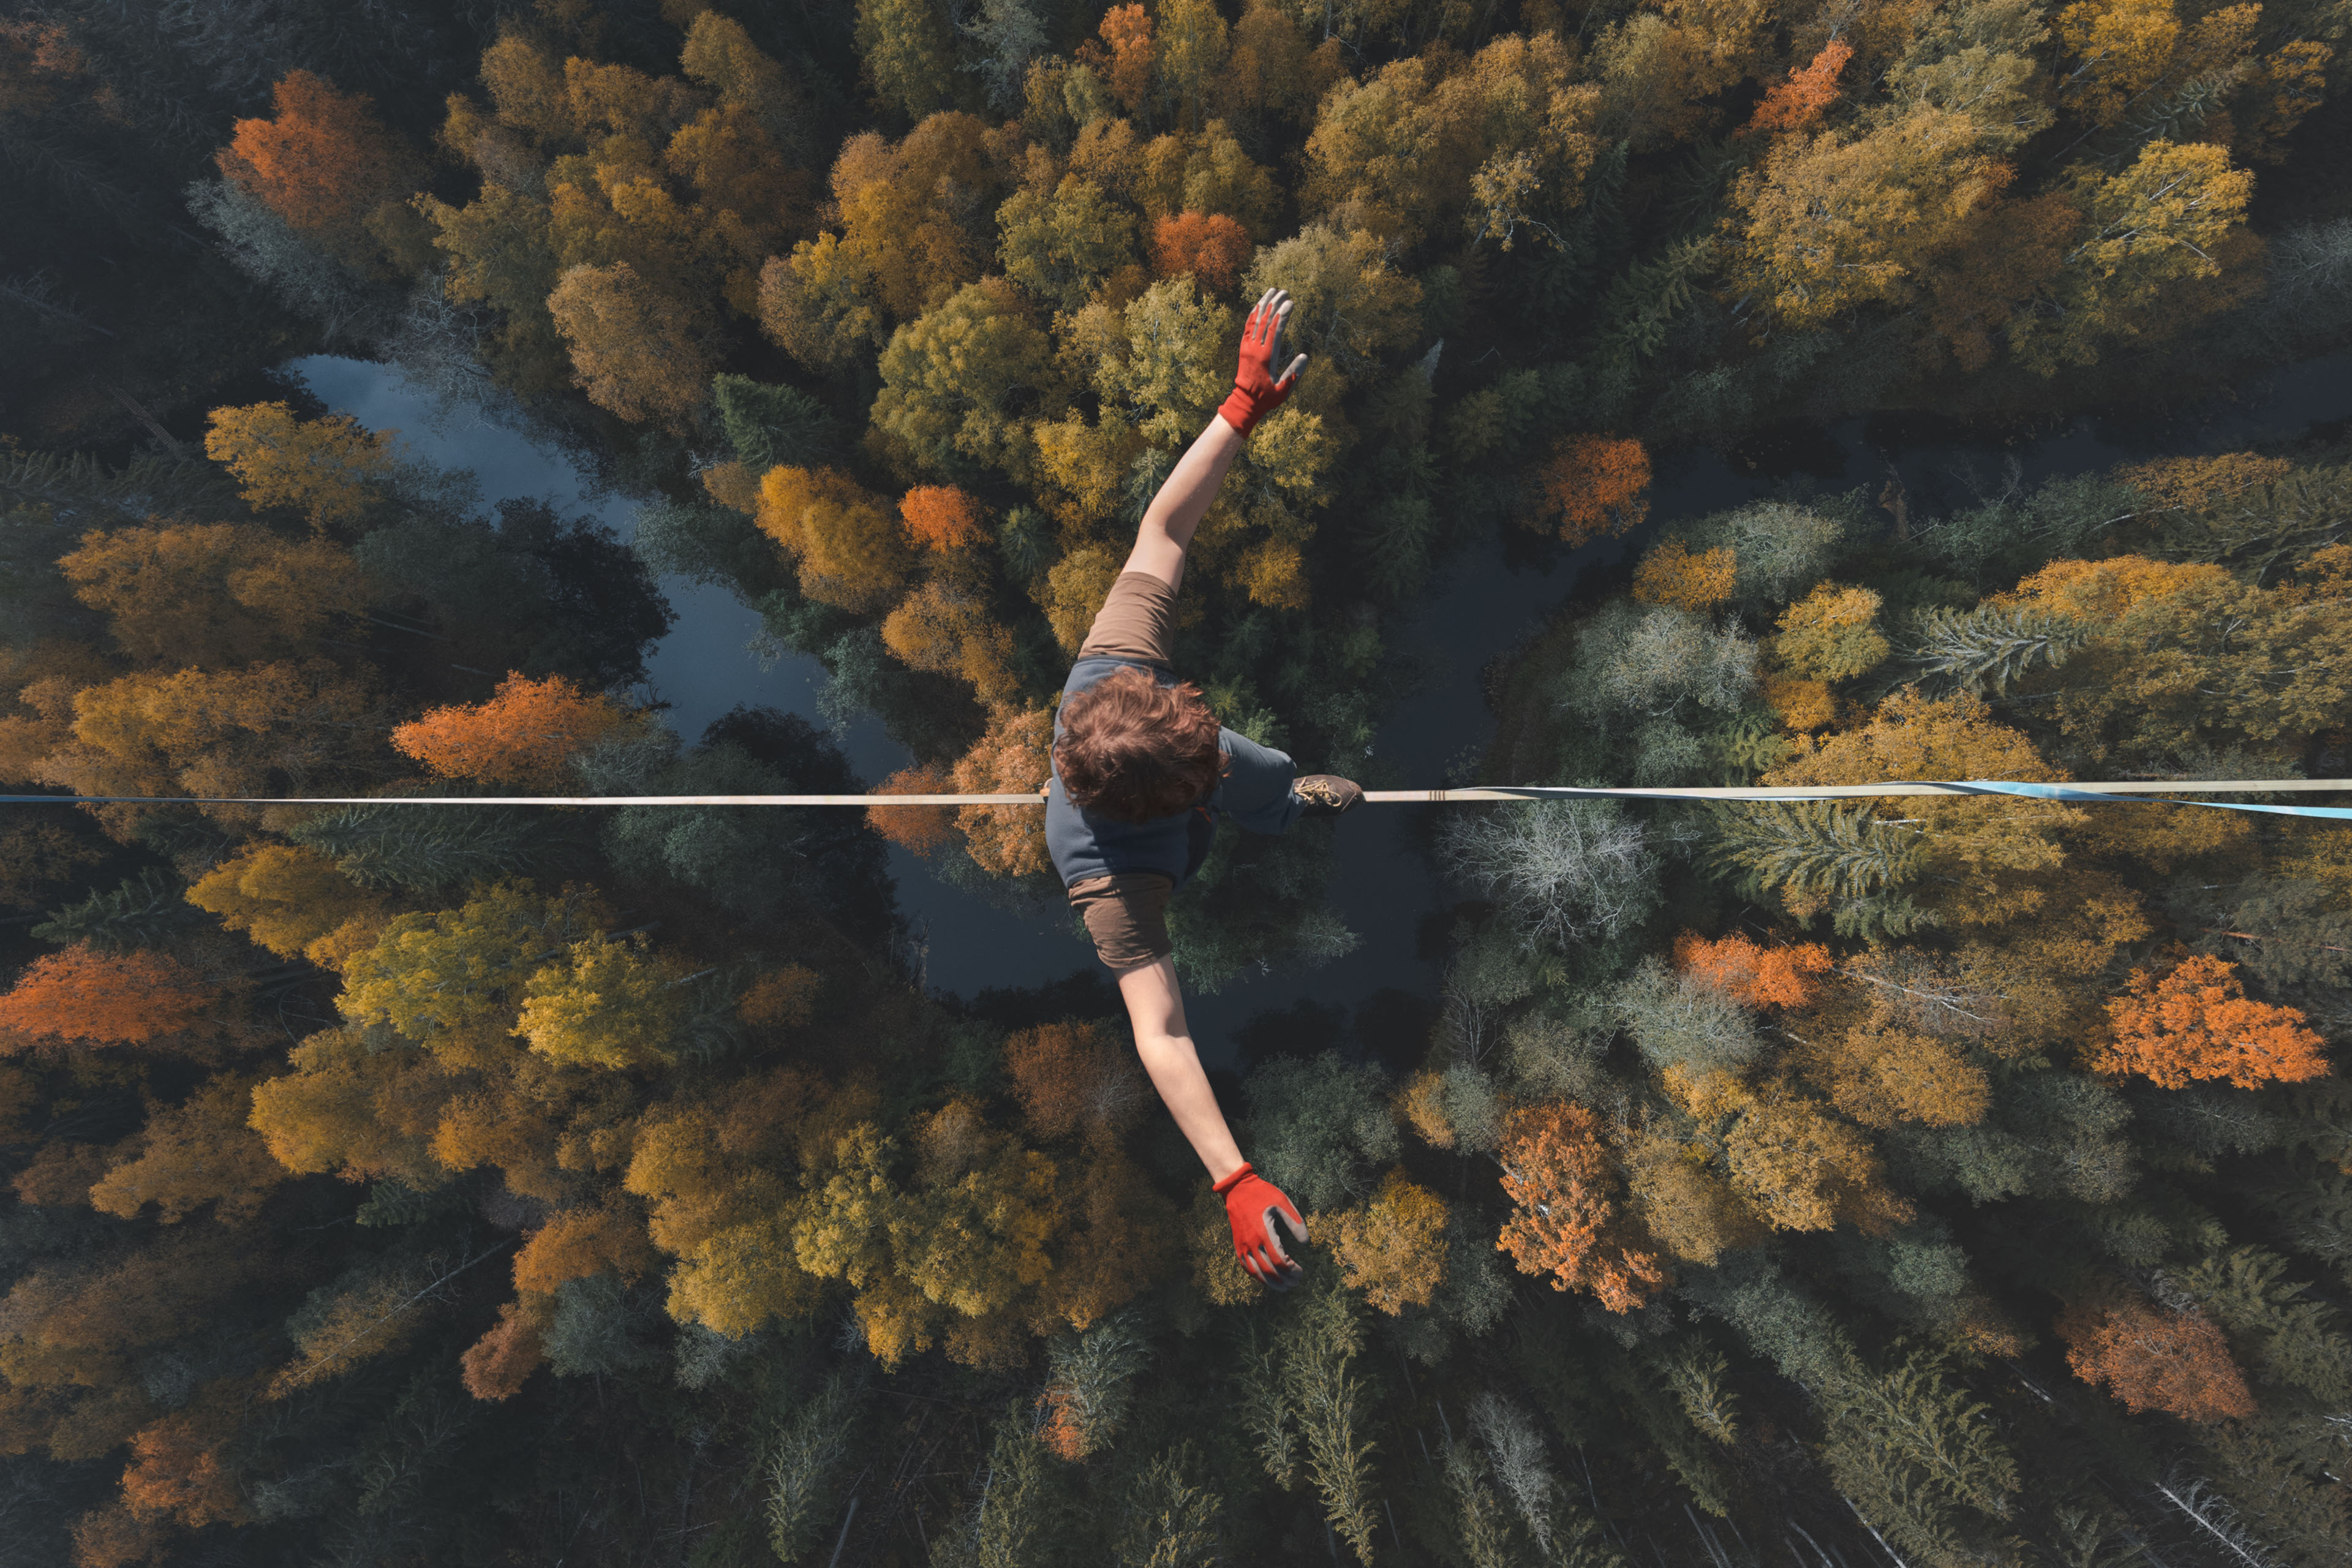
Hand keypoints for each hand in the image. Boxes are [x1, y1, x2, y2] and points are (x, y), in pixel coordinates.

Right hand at [1214, 1162, 1306, 1288]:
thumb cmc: (1262, 1193)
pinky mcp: (1237, 1245)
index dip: (1291, 1270)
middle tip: (1295, 1283)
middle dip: (1284, 1280)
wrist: (1237, 1188)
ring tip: (1283, 1287)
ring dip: (1270, 1282)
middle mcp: (1251, 1242)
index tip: (1300, 1271)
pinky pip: (1246, 1266)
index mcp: (1264, 1232)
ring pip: (1256, 1272)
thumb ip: (1296, 1223)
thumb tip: (1306, 1242)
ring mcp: (1242, 1245)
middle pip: (1269, 1270)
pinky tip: (1265, 1278)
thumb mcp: (1283, 1202)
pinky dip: (1256, 1275)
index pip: (1280, 1260)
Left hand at [1217, 287, 1307, 439]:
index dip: (1282, 314)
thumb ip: (1294, 374)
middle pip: (1265, 321)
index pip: (1274, 330)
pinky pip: (1247, 326)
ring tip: (1272, 291)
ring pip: (1255, 320)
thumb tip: (1305, 356)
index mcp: (1265, 357)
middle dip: (1274, 304)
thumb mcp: (1283, 390)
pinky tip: (1259, 305)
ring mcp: (1247, 346)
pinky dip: (1253, 314)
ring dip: (1263, 304)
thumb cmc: (1266, 398)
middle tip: (1284, 291)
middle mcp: (1255, 349)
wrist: (1244, 402)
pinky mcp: (1243, 347)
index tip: (1290, 302)